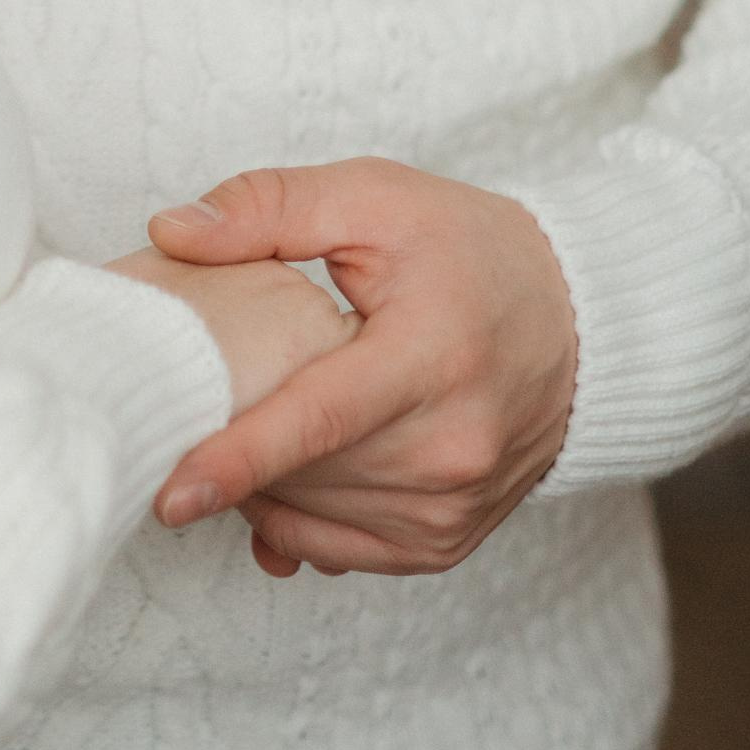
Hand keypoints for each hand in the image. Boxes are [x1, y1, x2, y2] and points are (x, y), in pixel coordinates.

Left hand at [144, 161, 576, 578]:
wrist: (580, 320)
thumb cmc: (471, 250)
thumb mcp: (374, 197)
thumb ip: (268, 207)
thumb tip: (170, 231)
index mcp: (433, 357)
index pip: (320, 420)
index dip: (239, 457)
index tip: (169, 492)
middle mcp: (453, 447)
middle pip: (306, 473)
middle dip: (231, 448)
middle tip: (186, 400)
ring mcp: (454, 505)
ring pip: (315, 519)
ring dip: (261, 484)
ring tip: (241, 423)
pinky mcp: (449, 539)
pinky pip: (344, 552)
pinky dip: (297, 521)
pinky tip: (279, 479)